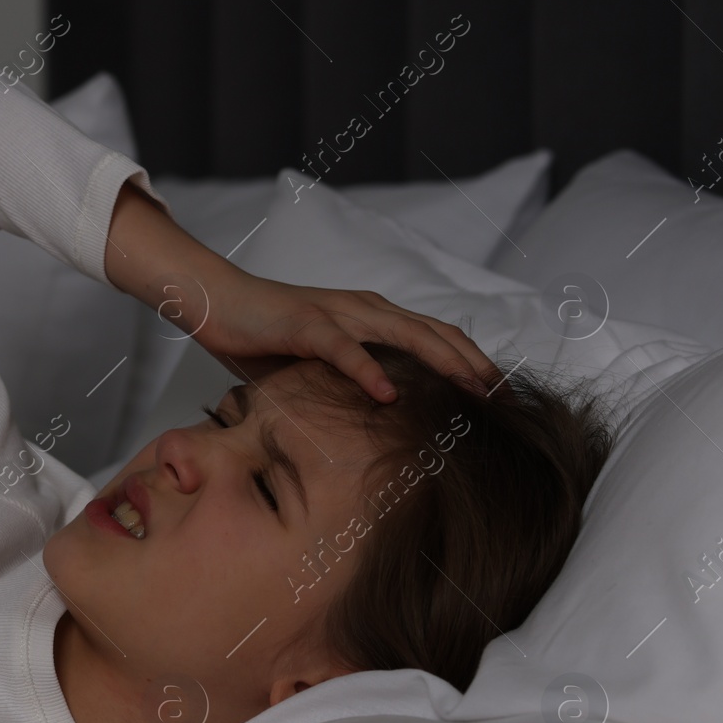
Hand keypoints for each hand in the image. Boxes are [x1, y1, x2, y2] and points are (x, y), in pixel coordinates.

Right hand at [106, 181, 498, 402]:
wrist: (216, 302)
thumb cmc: (264, 338)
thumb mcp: (318, 366)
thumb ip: (351, 381)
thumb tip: (381, 420)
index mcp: (374, 318)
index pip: (439, 338)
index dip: (475, 364)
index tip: (501, 399)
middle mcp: (367, 309)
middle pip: (437, 335)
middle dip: (476, 368)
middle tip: (506, 403)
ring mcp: (339, 314)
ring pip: (405, 336)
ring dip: (443, 365)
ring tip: (472, 394)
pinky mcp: (306, 324)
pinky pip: (343, 349)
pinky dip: (368, 371)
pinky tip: (389, 394)